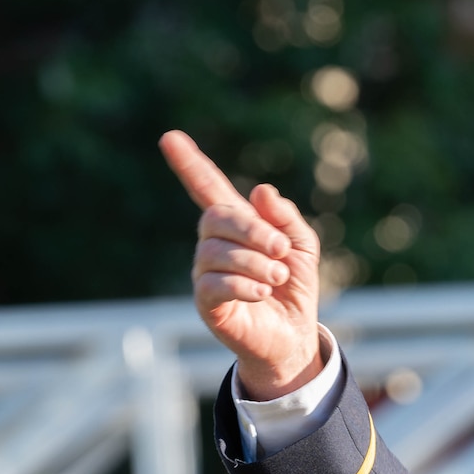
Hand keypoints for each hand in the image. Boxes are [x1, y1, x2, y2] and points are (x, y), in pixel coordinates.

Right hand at [160, 130, 323, 399]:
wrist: (294, 336)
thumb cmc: (294, 289)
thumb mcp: (303, 247)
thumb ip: (287, 218)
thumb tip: (262, 190)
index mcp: (236, 226)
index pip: (208, 188)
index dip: (191, 164)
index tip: (170, 137)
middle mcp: (213, 246)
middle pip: (215, 218)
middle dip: (252, 229)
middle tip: (282, 249)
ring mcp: (206, 274)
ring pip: (216, 252)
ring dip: (255, 263)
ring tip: (278, 278)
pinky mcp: (206, 304)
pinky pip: (213, 284)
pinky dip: (243, 285)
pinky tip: (262, 293)